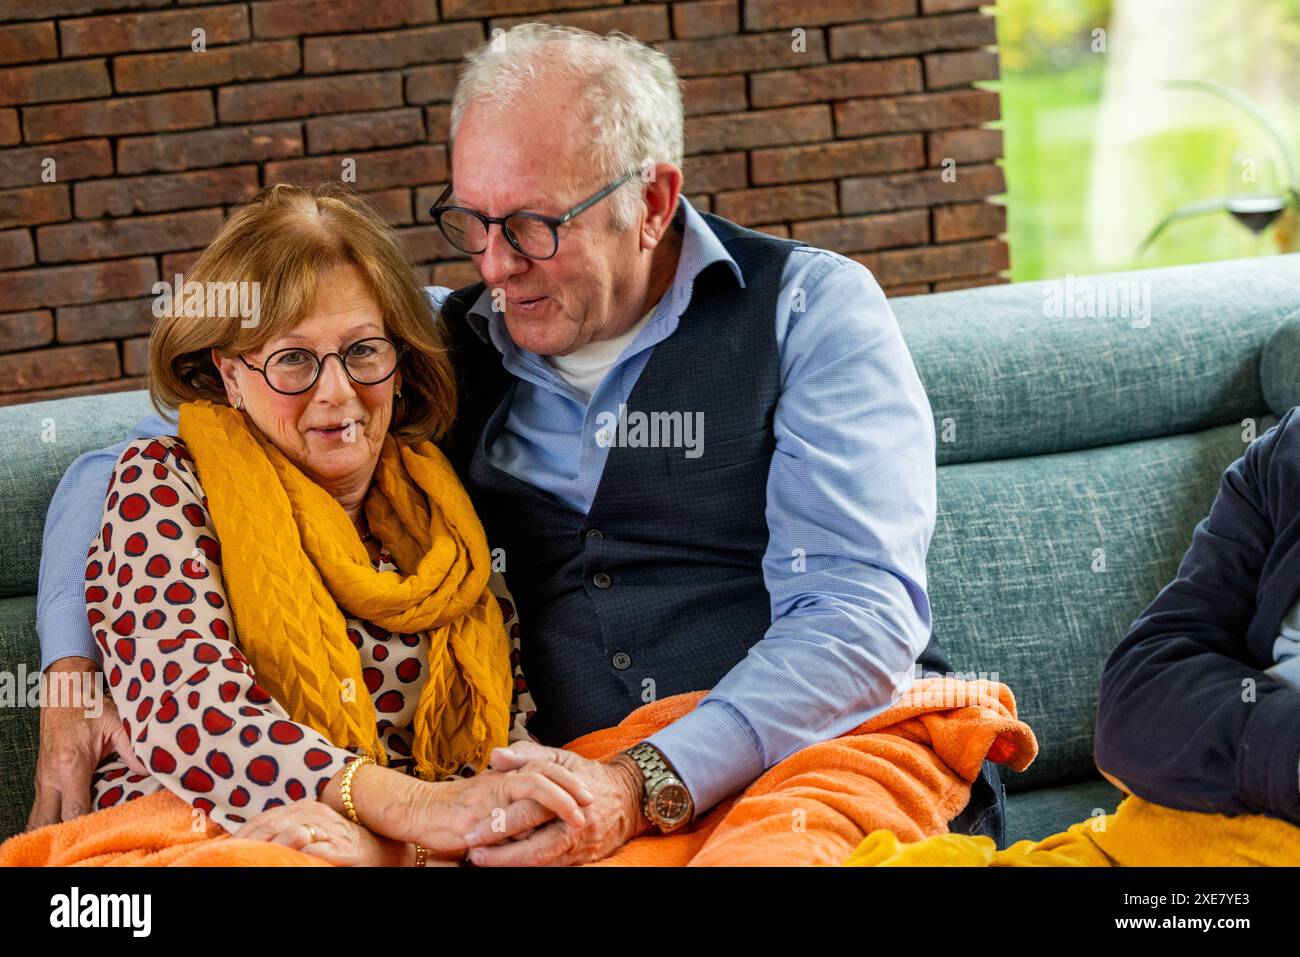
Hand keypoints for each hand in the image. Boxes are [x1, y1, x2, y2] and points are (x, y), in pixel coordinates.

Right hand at [25, 657, 147, 830]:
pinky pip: (41, 809)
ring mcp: (43, 780)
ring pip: (39, 818)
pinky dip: (50, 821)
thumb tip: (149, 770)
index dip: (86, 826)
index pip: (74, 810)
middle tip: (86, 841)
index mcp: (71, 765)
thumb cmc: (90, 707)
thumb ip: (132, 748)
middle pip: (48, 822)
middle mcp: (51, 777)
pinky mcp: (42, 780)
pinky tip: (64, 828)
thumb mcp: (115, 722)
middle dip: (63, 835)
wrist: (63, 691)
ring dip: (54, 830)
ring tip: (74, 840)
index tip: (102, 832)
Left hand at [231, 800, 428, 865]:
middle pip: (270, 825)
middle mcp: (314, 813)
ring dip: (268, 847)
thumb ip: (289, 831)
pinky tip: (284, 860)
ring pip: (289, 835)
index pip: (263, 819)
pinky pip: (313, 850)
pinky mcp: (342, 849)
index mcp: (304, 808)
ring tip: (250, 858)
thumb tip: (256, 841)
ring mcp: (329, 830)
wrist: (389, 851)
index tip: (222, 847)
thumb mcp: (314, 832)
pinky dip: (296, 854)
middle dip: (247, 841)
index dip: (242, 834)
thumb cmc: (347, 846)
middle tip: (228, 855)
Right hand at [329, 759, 595, 862]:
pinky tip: (544, 828)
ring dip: (560, 798)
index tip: (586, 788)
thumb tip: (536, 816)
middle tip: (591, 798)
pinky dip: (531, 815)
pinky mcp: (481, 810)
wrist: (417, 812)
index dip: (566, 776)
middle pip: (544, 769)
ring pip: (534, 783)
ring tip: (580, 814)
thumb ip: (509, 803)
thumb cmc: (452, 812)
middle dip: (571, 783)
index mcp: (504, 775)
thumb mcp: (487, 803)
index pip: (542, 766)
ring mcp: (491, 791)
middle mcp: (500, 778)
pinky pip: (512, 808)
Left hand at [462, 742, 651, 865]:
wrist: (630, 797)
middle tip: (472, 852)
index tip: (471, 829)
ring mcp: (579, 846)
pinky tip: (508, 866)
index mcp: (566, 796)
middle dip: (501, 853)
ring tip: (483, 863)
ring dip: (512, 865)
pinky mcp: (583, 859)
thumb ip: (527, 755)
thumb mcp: (561, 758)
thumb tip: (495, 756)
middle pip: (535, 845)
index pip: (530, 811)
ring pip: (543, 862)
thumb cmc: (588, 775)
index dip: (499, 823)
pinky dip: (531, 868)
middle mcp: (574, 825)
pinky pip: (554, 868)